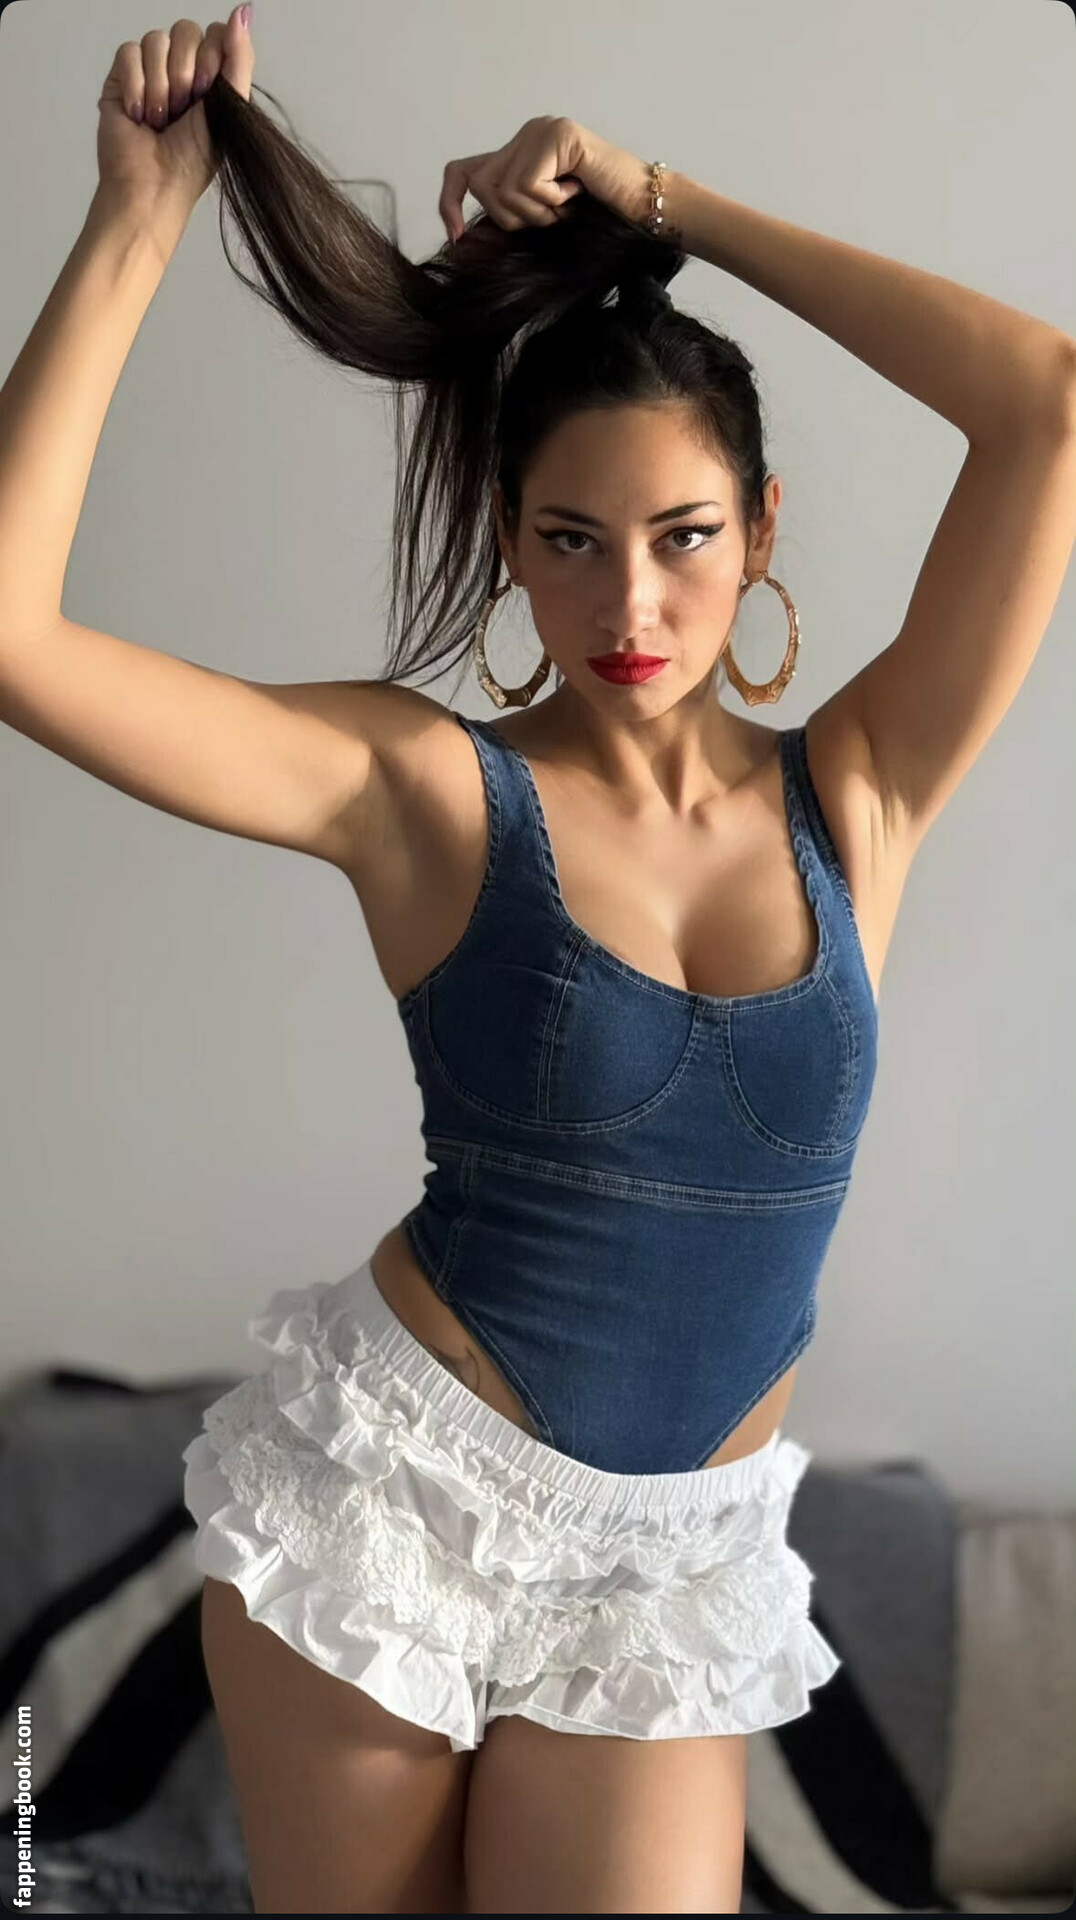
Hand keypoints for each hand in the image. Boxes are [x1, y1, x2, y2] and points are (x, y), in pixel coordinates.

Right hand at [95, 6, 255, 221]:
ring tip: (160, 120)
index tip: (208, 92)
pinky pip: (129, 52)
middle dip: (186, 73)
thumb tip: (243, 10)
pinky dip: (136, 85)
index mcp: (211, 78)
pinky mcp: (120, 78)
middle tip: (183, 111)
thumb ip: (240, 59)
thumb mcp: (231, 109)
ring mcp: (150, 72)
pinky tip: (139, 114)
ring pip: (155, 39)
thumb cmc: (193, 162)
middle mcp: (182, 70)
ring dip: (161, 85)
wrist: (153, 186)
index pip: (216, 34)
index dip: (212, 57)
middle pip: (185, 30)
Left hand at [439, 115, 651, 243]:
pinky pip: (529, 184)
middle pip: (481, 185)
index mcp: (520, 153)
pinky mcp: (558, 135)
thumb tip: (459, 244)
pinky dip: (553, 202)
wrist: (647, 213)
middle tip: (550, 217)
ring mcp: (543, 130)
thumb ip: (507, 221)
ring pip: (503, 188)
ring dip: (537, 213)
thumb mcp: (542, 224)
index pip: (463, 171)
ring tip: (567, 206)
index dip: (450, 203)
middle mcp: (528, 134)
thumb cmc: (601, 224)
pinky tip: (578, 193)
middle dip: (511, 218)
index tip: (457, 238)